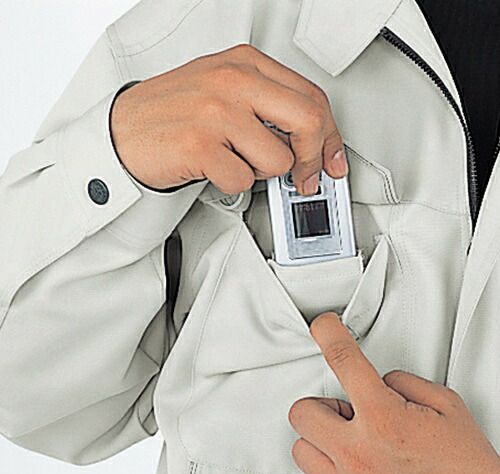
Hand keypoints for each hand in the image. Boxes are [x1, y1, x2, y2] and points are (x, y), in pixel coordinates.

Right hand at [110, 44, 346, 194]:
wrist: (121, 132)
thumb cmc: (170, 113)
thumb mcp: (223, 91)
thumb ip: (266, 105)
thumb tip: (309, 138)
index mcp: (244, 64)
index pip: (311, 97)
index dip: (331, 136)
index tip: (331, 159)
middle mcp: (233, 82)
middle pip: (309, 121)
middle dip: (314, 158)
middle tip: (305, 175)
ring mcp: (216, 112)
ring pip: (278, 161)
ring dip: (261, 172)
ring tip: (234, 161)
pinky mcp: (200, 145)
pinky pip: (243, 181)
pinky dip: (232, 184)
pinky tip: (213, 169)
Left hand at [289, 312, 499, 473]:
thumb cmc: (468, 473)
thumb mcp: (446, 407)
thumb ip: (404, 382)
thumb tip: (379, 380)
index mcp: (384, 419)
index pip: (342, 359)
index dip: (327, 332)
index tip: (322, 326)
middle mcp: (358, 454)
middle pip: (302, 411)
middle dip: (321, 405)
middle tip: (345, 410)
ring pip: (302, 449)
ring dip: (321, 439)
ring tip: (350, 441)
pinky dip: (327, 473)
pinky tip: (351, 468)